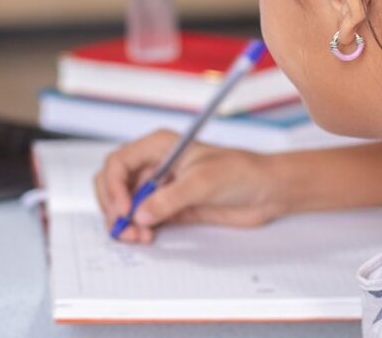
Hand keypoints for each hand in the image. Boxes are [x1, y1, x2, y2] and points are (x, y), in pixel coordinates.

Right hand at [94, 129, 288, 243]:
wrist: (267, 191)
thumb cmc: (241, 172)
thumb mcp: (203, 182)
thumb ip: (169, 198)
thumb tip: (141, 214)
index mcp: (159, 146)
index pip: (119, 162)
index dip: (114, 186)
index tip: (124, 209)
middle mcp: (155, 165)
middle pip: (115, 183)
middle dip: (114, 206)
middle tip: (123, 227)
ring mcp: (161, 187)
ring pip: (126, 204)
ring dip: (125, 221)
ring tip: (137, 236)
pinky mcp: (170, 207)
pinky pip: (143, 218)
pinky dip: (138, 228)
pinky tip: (146, 236)